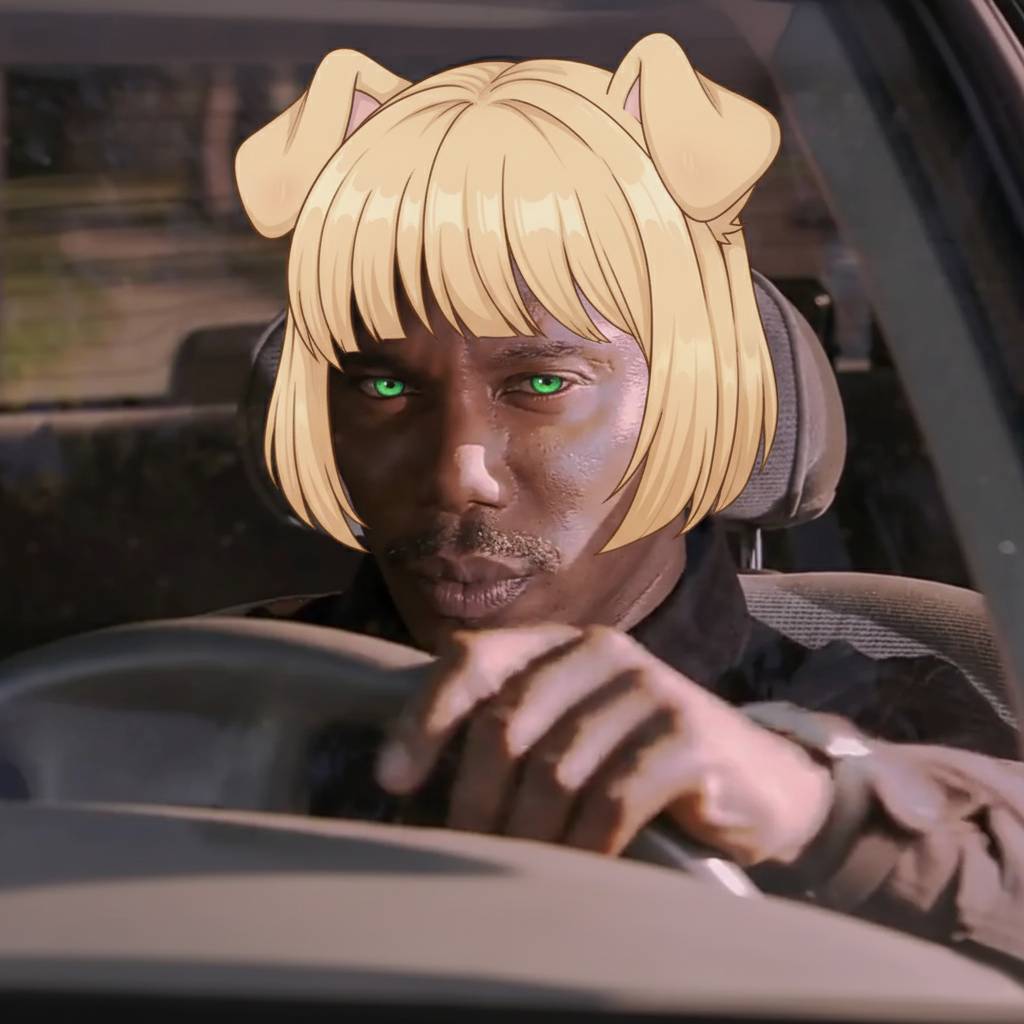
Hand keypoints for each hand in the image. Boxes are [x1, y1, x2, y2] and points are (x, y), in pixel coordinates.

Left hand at [374, 624, 833, 865]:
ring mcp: (649, 688)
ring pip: (555, 768)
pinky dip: (582, 847)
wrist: (757, 783)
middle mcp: (600, 651)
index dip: (424, 717)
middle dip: (474, 799)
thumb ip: (509, 732)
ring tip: (515, 871)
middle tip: (462, 853)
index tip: (393, 781)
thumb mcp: (570, 732)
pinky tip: (574, 874)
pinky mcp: (687, 735)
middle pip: (506, 723)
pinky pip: (612, 801)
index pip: (471, 658)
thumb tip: (408, 779)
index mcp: (558, 643)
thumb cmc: (640, 760)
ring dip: (526, 833)